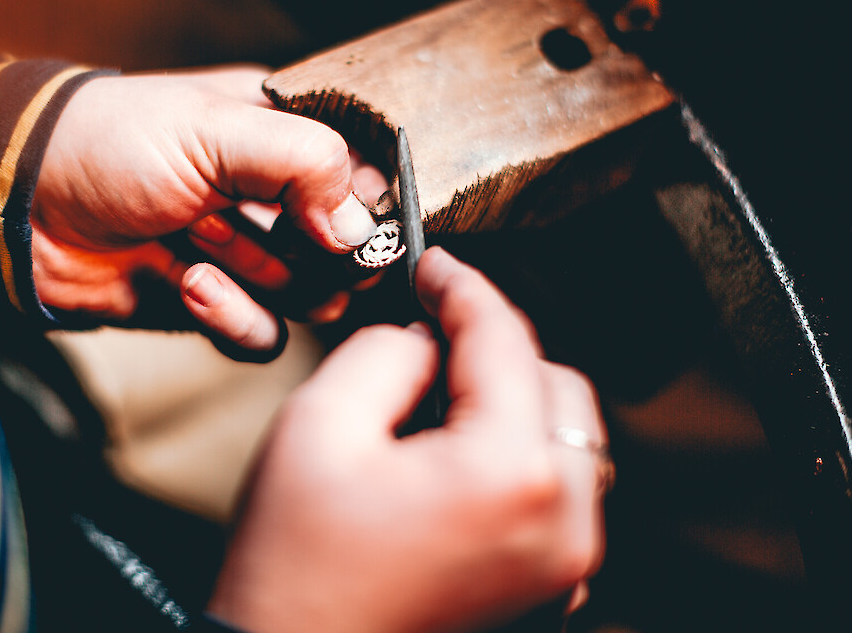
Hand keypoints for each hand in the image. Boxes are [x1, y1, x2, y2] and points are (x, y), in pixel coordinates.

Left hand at [31, 66, 380, 350]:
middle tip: (289, 248)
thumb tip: (359, 229)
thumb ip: (305, 162)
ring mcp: (244, 253)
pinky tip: (189, 285)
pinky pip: (259, 334)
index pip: (362, 177)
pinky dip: (233, 319)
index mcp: (280, 136)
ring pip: (309, 297)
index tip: (352, 229)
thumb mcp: (213, 128)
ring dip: (266, 283)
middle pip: (346, 248)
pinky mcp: (211, 303)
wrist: (18, 201)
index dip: (367, 208)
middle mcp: (271, 196)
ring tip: (207, 256)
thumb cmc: (110, 141)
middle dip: (319, 257)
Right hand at [208, 247, 607, 632]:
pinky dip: (516, 454)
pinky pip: (556, 491)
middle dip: (493, 347)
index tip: (432, 267)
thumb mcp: (318, 425)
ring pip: (563, 436)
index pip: (503, 339)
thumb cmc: (294, 568)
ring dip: (510, 400)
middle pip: (554, 384)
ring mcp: (565, 568)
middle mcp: (564, 525)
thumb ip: (385, 351)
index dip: (462, 287)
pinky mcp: (551, 591)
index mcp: (511, 475)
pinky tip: (453, 457)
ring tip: (435, 403)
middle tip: (428, 335)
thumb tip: (426, 340)